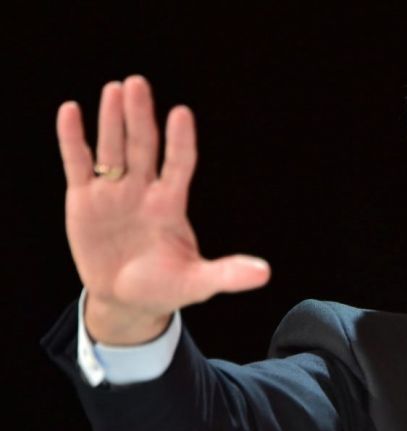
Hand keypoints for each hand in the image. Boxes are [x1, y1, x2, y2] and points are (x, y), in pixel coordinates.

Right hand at [57, 76, 270, 344]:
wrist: (126, 300)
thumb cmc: (166, 287)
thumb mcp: (198, 283)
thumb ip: (227, 274)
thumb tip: (265, 274)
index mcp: (171, 205)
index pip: (179, 165)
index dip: (181, 141)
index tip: (182, 113)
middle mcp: (144, 191)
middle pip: (143, 147)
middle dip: (140, 117)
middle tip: (138, 84)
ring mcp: (114, 193)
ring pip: (112, 149)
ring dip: (112, 120)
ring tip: (114, 89)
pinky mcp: (84, 200)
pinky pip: (78, 164)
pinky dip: (73, 139)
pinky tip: (71, 111)